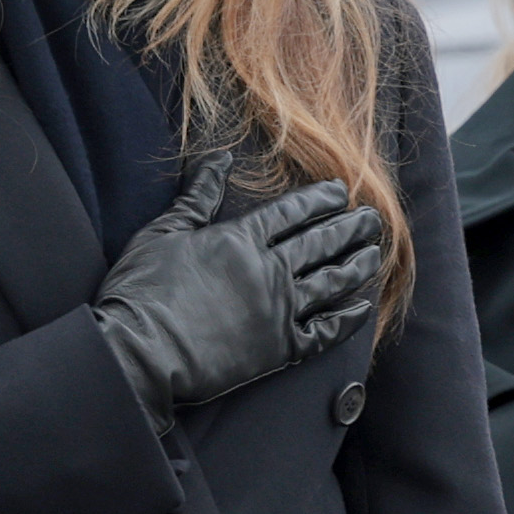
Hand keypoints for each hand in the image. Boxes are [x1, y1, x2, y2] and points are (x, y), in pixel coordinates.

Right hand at [92, 159, 387, 428]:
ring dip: (357, 265)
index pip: (292, 211)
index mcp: (240, 238)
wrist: (138, 353)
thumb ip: (198, 197)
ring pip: (331, 282)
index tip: (340, 191)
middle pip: (321, 242)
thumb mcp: (164, 232)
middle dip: (351, 227)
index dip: (319, 199)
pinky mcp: (280, 349)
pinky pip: (326, 332)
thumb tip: (219, 160)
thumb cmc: (141, 291)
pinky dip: (348, 320)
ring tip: (374, 254)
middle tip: (374, 219)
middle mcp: (269, 269)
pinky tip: (363, 309)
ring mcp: (278, 310)